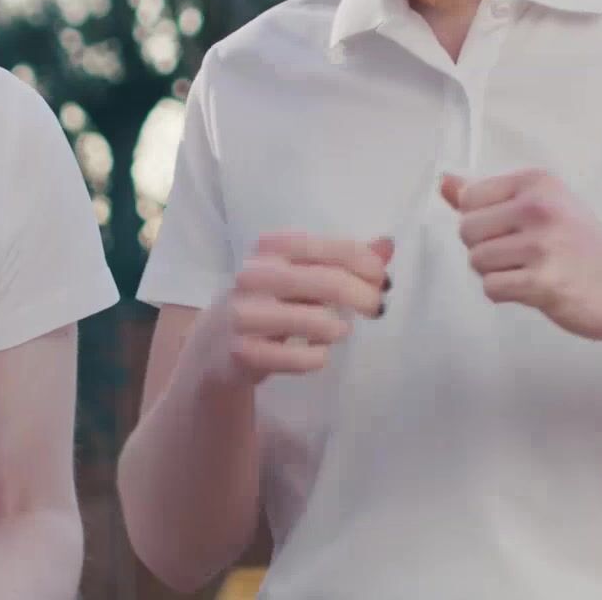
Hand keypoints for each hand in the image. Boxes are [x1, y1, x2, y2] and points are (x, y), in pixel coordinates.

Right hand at [216, 232, 391, 383]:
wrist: (214, 345)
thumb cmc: (268, 303)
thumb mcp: (298, 275)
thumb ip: (341, 260)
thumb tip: (387, 245)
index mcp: (269, 249)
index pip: (326, 247)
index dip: (363, 261)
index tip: (382, 279)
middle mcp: (253, 275)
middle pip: (326, 282)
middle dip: (363, 295)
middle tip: (378, 308)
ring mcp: (244, 315)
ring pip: (316, 321)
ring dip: (338, 328)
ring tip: (339, 331)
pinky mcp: (243, 353)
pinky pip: (301, 357)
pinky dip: (318, 357)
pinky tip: (315, 353)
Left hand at [441, 170, 601, 341]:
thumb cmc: (583, 247)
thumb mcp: (542, 206)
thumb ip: (488, 196)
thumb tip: (444, 182)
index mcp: (537, 182)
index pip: (469, 198)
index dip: (483, 221)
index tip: (515, 230)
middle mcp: (538, 207)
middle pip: (467, 230)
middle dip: (486, 249)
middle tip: (523, 255)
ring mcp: (541, 245)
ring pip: (477, 261)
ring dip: (497, 273)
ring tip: (531, 271)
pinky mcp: (542, 282)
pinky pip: (491, 288)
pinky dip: (506, 294)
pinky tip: (534, 289)